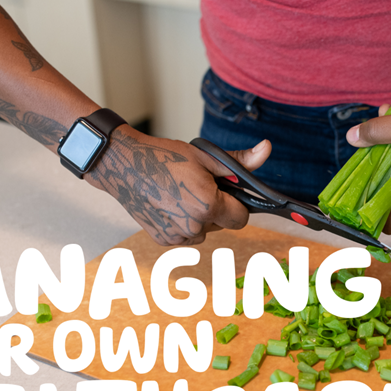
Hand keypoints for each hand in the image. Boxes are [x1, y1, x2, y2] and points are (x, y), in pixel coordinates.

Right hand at [86, 125, 270, 245]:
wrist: (124, 166)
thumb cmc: (163, 157)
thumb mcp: (205, 156)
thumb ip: (239, 161)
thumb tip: (267, 149)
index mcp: (208, 205)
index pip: (241, 218)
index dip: (237, 204)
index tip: (225, 191)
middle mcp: (193, 227)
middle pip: (222, 225)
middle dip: (217, 209)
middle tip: (198, 188)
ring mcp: (177, 237)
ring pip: (203, 232)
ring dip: (199, 219)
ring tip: (181, 195)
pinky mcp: (163, 241)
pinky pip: (185, 236)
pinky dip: (182, 224)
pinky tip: (169, 205)